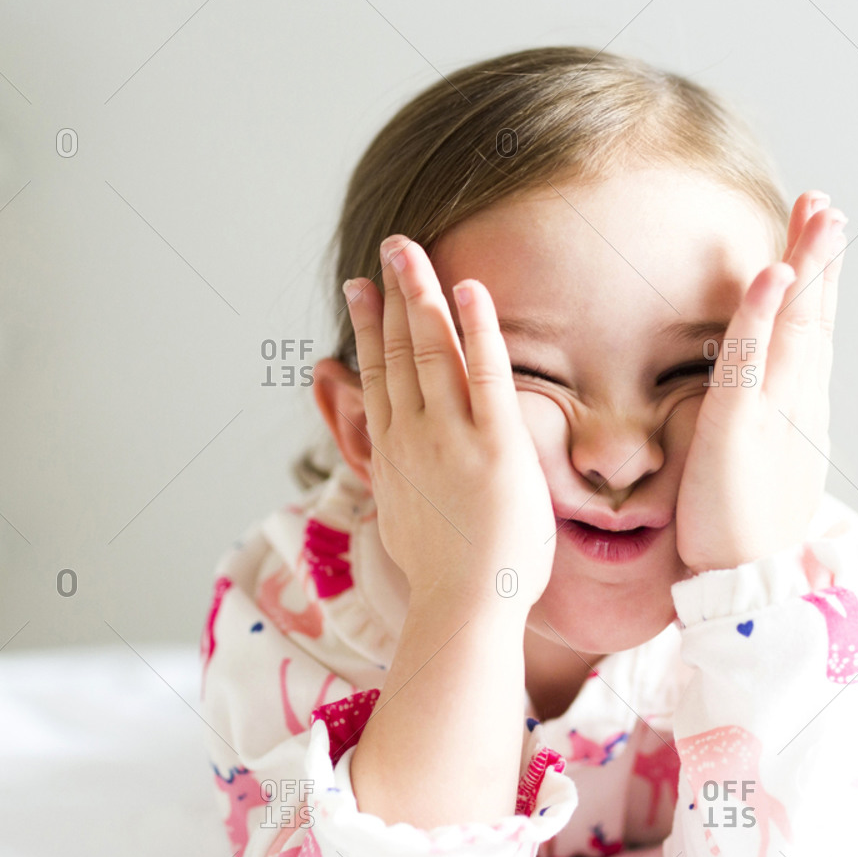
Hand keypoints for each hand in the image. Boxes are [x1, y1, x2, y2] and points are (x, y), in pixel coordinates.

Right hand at [345, 236, 556, 610]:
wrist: (465, 608)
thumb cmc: (448, 579)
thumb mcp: (403, 522)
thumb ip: (394, 481)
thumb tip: (383, 465)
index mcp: (393, 455)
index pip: (377, 377)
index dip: (369, 329)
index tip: (362, 290)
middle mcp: (413, 437)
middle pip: (398, 351)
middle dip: (393, 293)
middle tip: (391, 247)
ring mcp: (451, 438)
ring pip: (430, 351)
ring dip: (422, 294)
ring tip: (413, 250)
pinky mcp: (495, 445)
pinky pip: (485, 373)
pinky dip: (476, 328)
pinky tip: (470, 289)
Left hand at [675, 192, 845, 574]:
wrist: (748, 584)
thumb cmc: (740, 529)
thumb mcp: (756, 462)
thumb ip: (758, 422)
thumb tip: (755, 396)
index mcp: (797, 408)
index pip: (808, 329)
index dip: (814, 280)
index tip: (817, 230)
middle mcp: (796, 403)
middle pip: (814, 316)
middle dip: (822, 258)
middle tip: (827, 206)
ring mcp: (774, 413)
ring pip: (796, 326)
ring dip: (807, 268)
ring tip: (819, 217)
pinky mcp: (740, 428)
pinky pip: (751, 362)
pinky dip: (762, 315)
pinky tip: (772, 274)